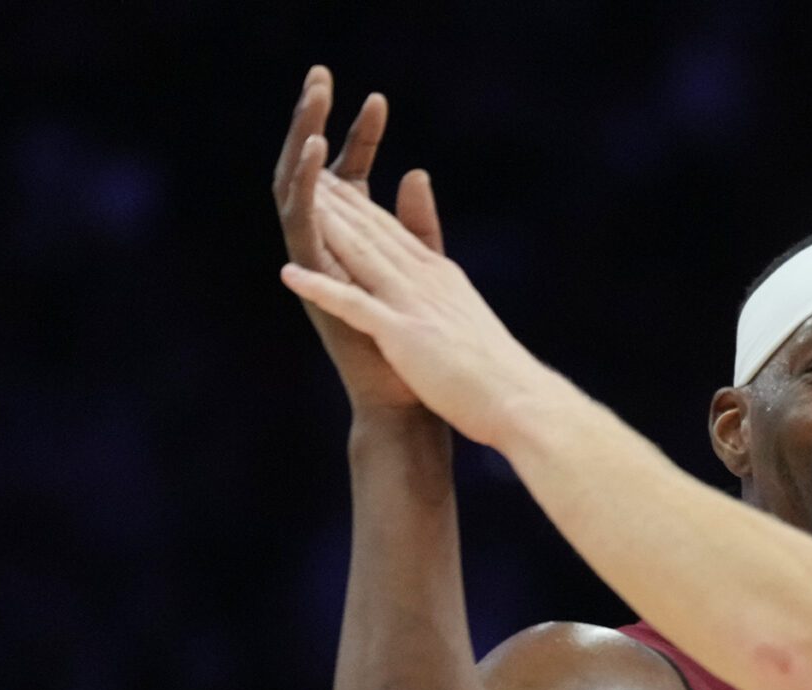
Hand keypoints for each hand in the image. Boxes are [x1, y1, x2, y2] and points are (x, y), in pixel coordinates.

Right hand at [272, 67, 445, 416]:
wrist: (410, 399)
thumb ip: (418, 224)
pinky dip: (307, 182)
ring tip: (313, 95)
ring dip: (303, 137)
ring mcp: (315, 260)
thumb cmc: (420, 349)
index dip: (361, 137)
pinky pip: (301, 218)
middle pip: (316, 171)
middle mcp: (329, 247)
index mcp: (357, 245)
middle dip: (315, 121)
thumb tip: (416, 173)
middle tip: (322, 75)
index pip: (352, 176)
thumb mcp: (424, 269)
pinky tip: (316, 147)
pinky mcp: (312, 276)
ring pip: (298, 184)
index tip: (378, 99)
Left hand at [281, 175, 555, 449]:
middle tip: (302, 165)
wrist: (521, 403)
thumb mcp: (470, 318)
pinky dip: (322, 288)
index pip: (394, 233)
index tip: (331, 180)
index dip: (359, 204)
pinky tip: (289, 274)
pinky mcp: (403, 335)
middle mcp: (426, 282)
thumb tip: (443, 270)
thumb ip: (450, 289)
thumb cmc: (500, 374)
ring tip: (296, 197)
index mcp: (442, 279)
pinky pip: (354, 306)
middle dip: (336, 198)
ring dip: (326, 225)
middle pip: (373, 232)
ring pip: (361, 255)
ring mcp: (413, 306)